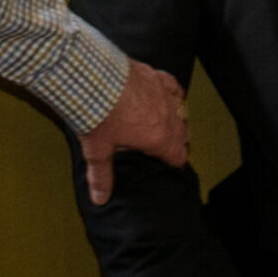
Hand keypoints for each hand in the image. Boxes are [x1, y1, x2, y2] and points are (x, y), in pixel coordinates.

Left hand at [79, 60, 186, 206]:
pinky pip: (174, 87)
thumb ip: (102, 175)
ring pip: (182, 111)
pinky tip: (169, 95)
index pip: (177, 155)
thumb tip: (100, 199)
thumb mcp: (96, 149)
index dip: (176, 162)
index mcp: (157, 138)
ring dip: (178, 119)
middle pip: (183, 133)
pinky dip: (173, 94)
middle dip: (178, 142)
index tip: (173, 164)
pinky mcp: (157, 77)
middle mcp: (168, 117)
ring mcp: (164, 95)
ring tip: (170, 123)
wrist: (94, 78)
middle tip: (170, 147)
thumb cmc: (96, 114)